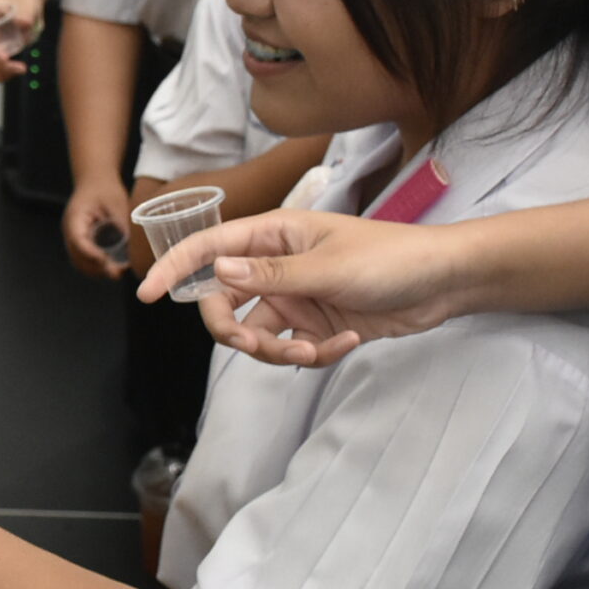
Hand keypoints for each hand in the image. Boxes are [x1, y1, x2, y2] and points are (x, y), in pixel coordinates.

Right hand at [62, 175, 132, 279]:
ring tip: (117, 272)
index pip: (79, 241)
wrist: (95, 180)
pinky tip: (113, 266)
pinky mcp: (81, 241)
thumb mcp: (117, 204)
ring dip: (96, 270)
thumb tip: (132, 249)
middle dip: (96, 268)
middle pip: (78, 257)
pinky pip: (85, 258)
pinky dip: (96, 265)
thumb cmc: (105, 188)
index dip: (91, 254)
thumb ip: (122, 225)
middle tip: (117, 273)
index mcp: (75, 218)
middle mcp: (70, 231)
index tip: (106, 262)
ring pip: (80, 262)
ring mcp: (73, 237)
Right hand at [136, 209, 474, 368]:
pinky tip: (350, 340)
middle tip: (251, 346)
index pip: (209, 248)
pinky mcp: (317, 323)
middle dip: (233, 330)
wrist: (444, 282)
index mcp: (273, 234)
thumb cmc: (391, 257)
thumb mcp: (328, 267)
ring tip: (314, 351)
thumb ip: (269, 276)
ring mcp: (295, 296)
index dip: (174, 268)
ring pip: (258, 334)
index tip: (144, 294)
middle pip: (224, 302)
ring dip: (279, 352)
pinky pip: (294, 348)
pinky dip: (317, 353)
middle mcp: (276, 265)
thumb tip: (218, 272)